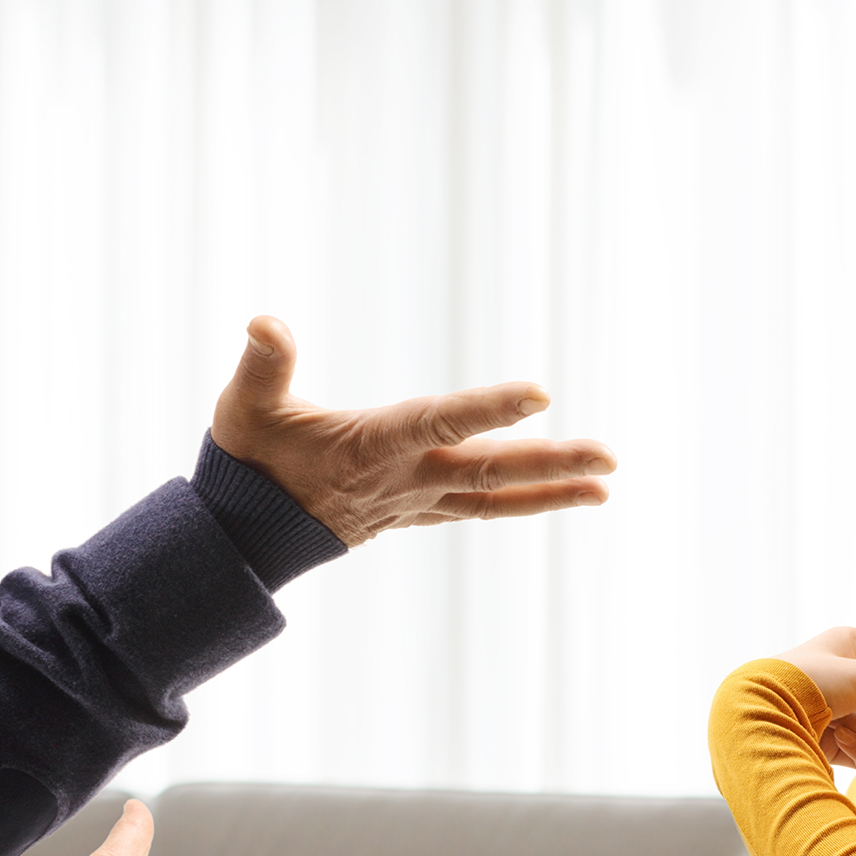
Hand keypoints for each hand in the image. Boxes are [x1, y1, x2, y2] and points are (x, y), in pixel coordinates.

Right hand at [210, 316, 617, 545]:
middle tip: (610, 458)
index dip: (488, 409)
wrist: (244, 535)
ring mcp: (414, 500)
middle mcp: (404, 478)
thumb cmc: (248, 460)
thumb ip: (263, 363)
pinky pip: (480, 508)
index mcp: (371, 445)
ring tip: (605, 485)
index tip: (541, 395)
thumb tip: (265, 321)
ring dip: (550, 489)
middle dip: (551, 463)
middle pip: (488, 470)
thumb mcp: (245, 406)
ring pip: (494, 496)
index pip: (439, 421)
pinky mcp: (416, 511)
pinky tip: (559, 494)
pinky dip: (522, 501)